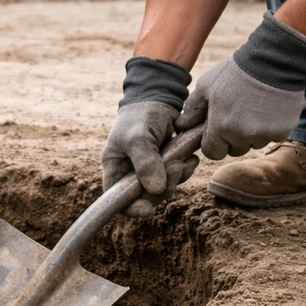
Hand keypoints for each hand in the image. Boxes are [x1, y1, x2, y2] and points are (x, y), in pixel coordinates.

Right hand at [102, 56, 198, 217]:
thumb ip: (145, 163)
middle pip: (146, 198)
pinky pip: (177, 177)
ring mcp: (150, 170)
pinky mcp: (167, 164)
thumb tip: (155, 190)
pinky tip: (190, 157)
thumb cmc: (140, 115)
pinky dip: (185, 170)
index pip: (117, 201)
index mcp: (115, 169)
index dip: (131, 208)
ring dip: (177, 178)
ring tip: (184, 160)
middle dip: (162, 189)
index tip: (147, 208)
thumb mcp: (138, 137)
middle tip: (175, 168)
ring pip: (164, 189)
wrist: (159, 96)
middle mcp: (131, 173)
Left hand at [176, 12, 305, 158]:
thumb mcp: (206, 86)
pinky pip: (273, 136)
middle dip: (233, 138)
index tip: (218, 128)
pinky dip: (271, 126)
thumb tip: (181, 127)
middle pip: (234, 150)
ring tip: (254, 107)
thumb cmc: (236, 71)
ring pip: (254, 143)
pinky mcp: (284, 130)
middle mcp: (243, 136)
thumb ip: (192, 109)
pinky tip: (269, 107)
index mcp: (221, 127)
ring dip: (252, 132)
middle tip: (237, 114)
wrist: (275, 59)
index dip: (214, 142)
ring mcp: (265, 134)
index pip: (213, 152)